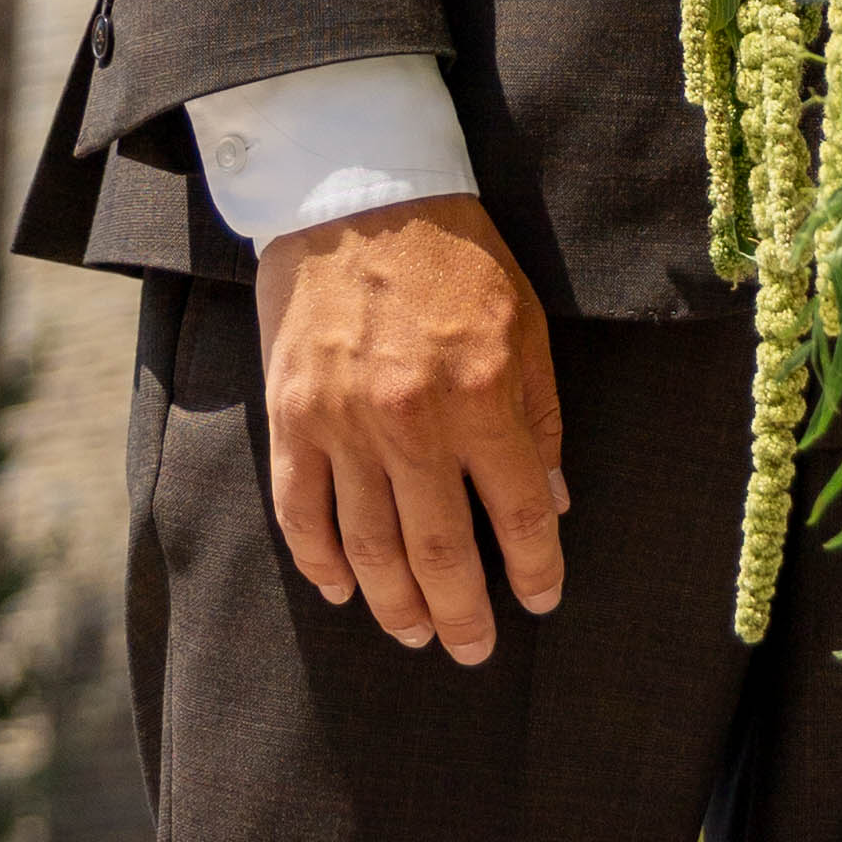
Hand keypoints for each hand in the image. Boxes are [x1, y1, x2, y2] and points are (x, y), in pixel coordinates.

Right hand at [254, 193, 566, 661]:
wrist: (357, 190)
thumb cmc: (455, 254)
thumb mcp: (524, 321)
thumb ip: (539, 415)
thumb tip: (550, 503)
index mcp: (484, 393)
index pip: (520, 510)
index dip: (536, 567)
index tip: (542, 599)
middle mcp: (414, 419)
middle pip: (443, 549)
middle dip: (463, 613)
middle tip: (473, 651)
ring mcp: (344, 422)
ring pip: (371, 547)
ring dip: (395, 604)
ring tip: (415, 634)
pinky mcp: (292, 416)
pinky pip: (302, 513)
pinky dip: (321, 563)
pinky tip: (343, 591)